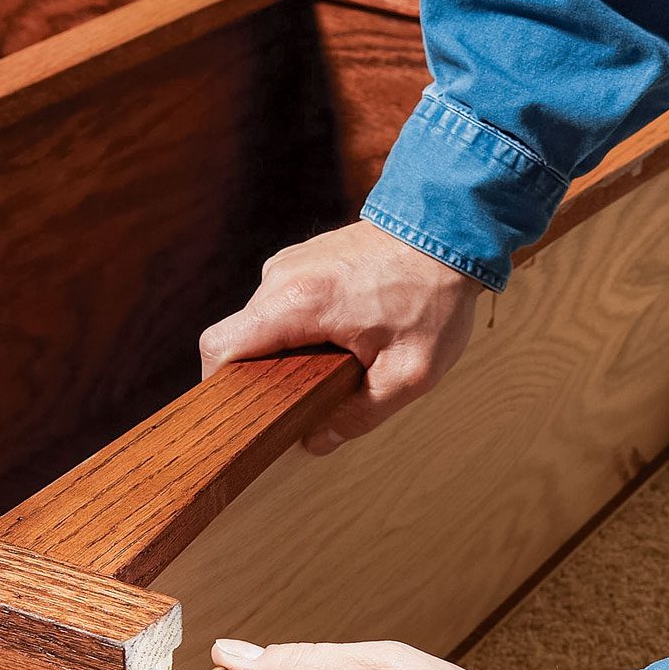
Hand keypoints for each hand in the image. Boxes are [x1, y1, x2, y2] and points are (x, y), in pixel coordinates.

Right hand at [198, 221, 485, 455]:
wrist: (449, 228)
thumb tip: (317, 441)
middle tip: (304, 400)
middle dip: (265, 375)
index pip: (220, 347)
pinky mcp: (303, 259)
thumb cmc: (433, 298)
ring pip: (264, 323)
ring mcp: (290, 263)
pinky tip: (343, 338)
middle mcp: (281, 277)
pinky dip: (301, 328)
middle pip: (242, 339)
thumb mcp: (408, 373)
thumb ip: (360, 414)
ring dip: (288, 351)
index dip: (219, 386)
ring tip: (337, 364)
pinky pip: (283, 304)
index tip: (242, 412)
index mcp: (297, 304)